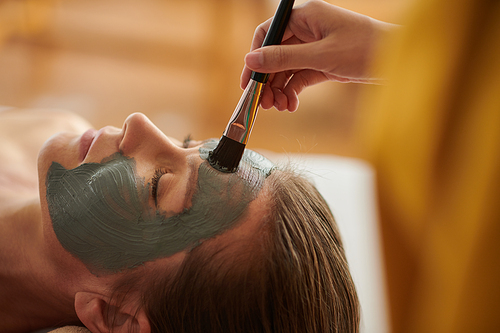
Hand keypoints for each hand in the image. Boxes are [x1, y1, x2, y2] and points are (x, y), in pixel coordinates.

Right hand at [240, 0, 394, 111]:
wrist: (397, 62)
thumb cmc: (365, 48)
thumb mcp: (321, 55)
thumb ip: (284, 58)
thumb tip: (251, 60)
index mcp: (305, 16)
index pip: (268, 34)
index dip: (255, 58)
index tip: (248, 82)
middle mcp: (307, 30)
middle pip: (275, 55)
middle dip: (268, 81)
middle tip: (264, 103)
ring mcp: (315, 48)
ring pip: (286, 69)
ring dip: (280, 89)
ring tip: (280, 107)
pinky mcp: (322, 64)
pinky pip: (299, 77)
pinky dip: (293, 91)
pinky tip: (291, 105)